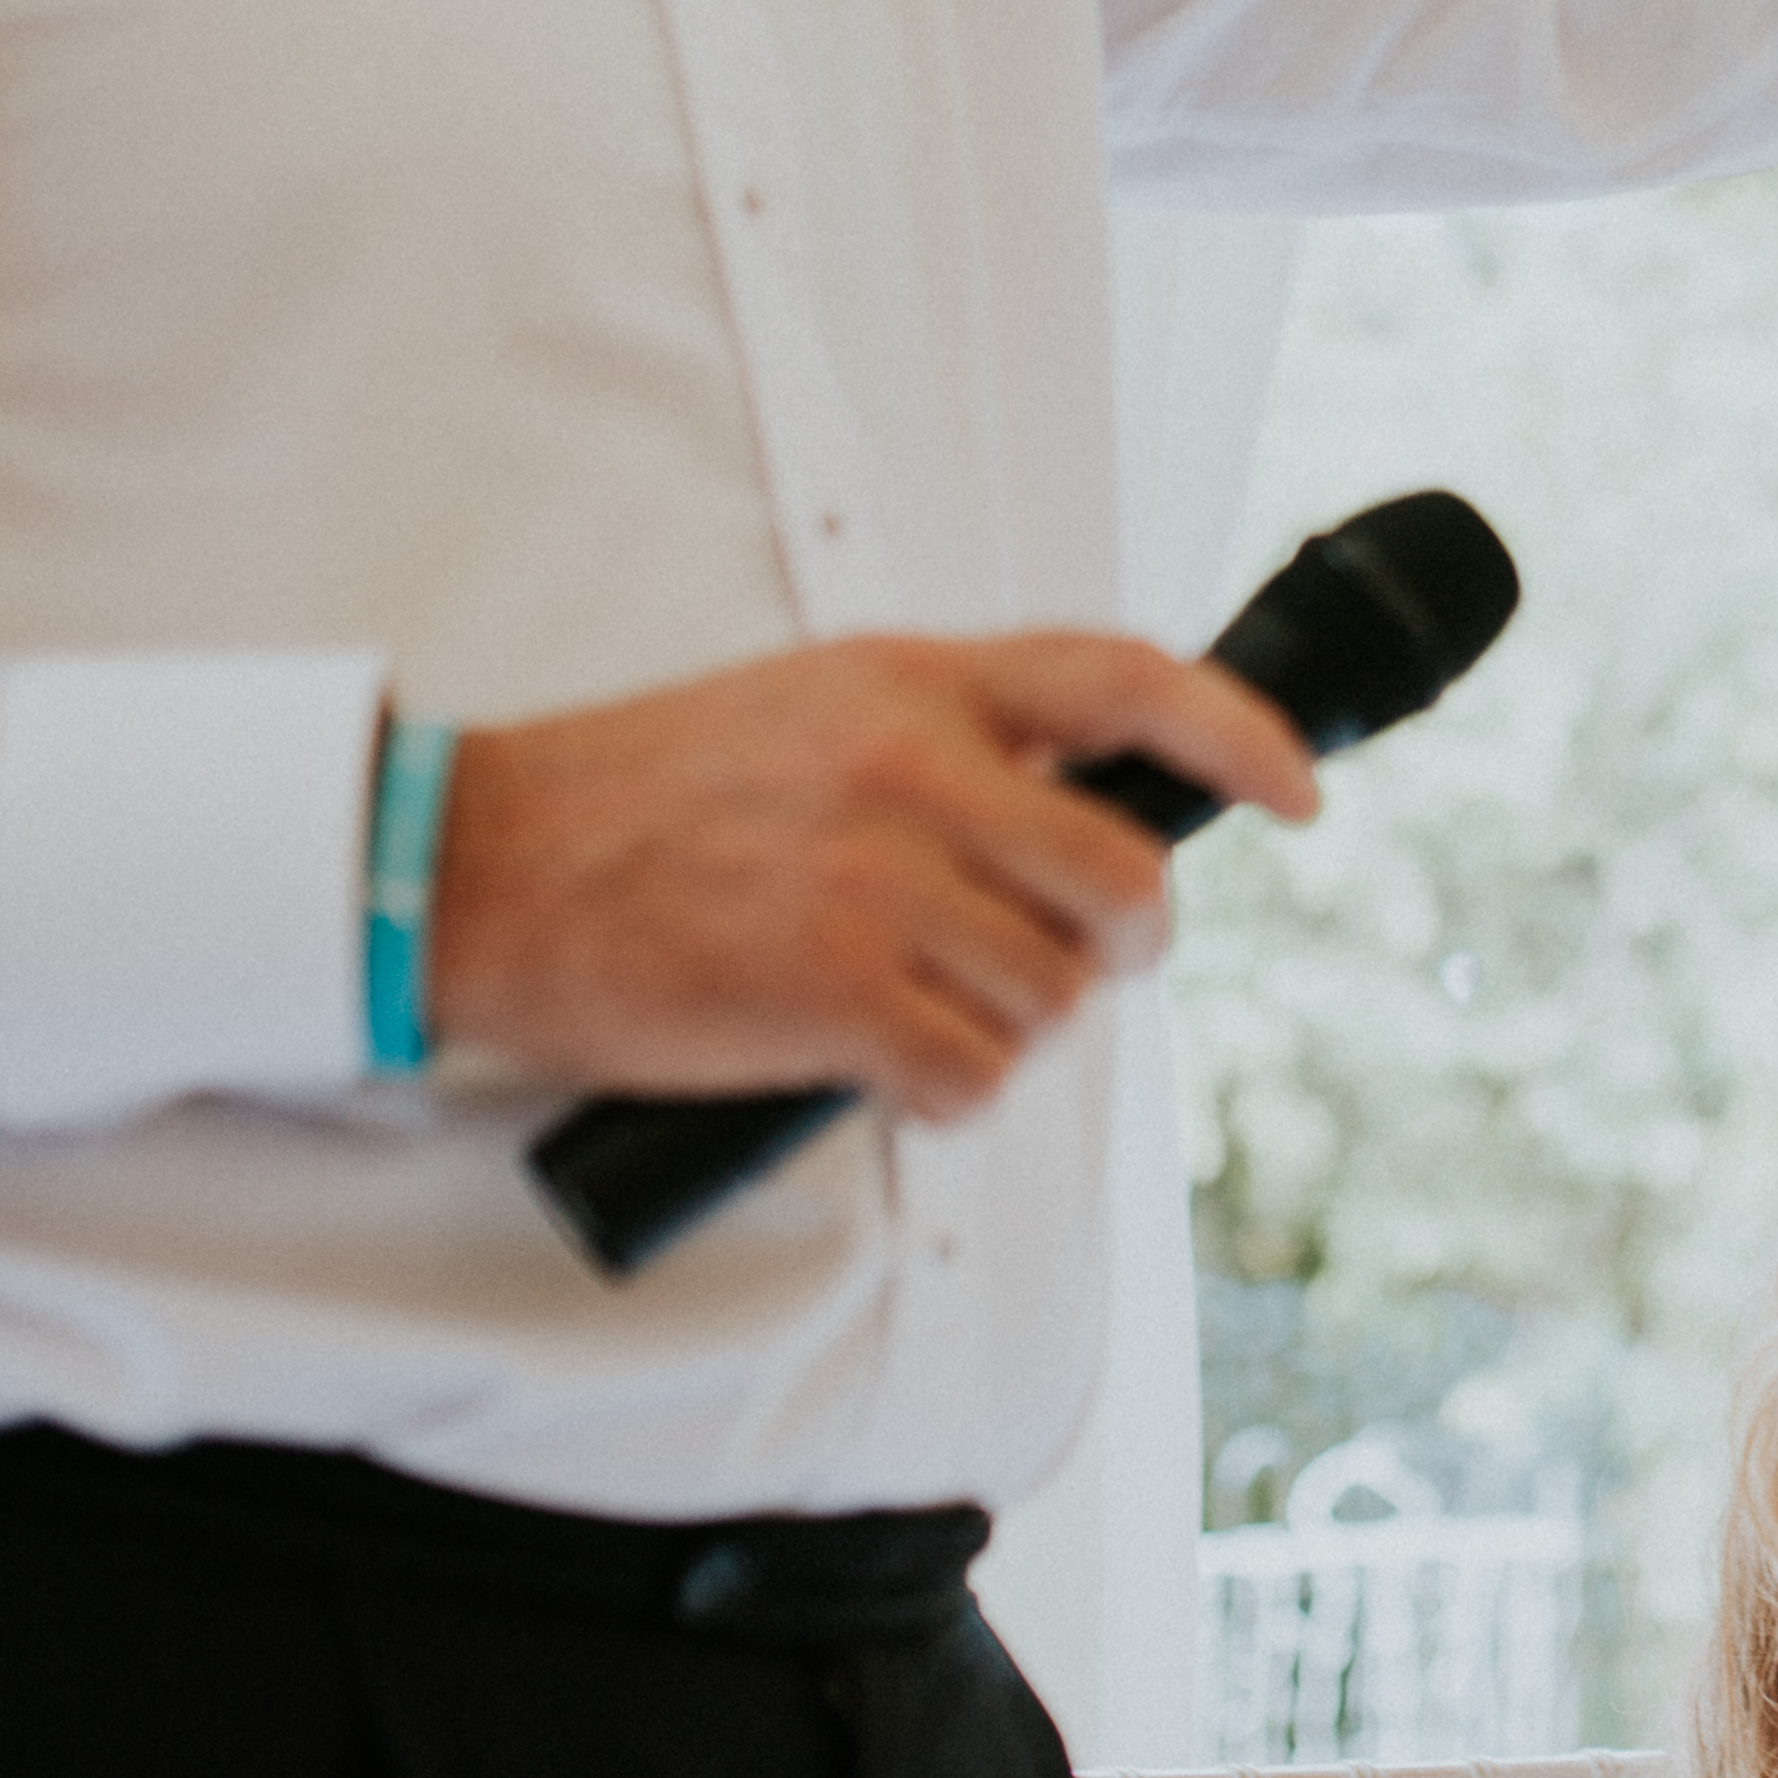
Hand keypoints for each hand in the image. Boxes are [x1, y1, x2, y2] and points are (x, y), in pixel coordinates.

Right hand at [423, 633, 1319, 1112]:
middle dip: (1114, 946)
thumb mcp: (812, 704)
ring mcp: (875, 881)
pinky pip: (974, 1077)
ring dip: (1005, 1028)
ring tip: (912, 1007)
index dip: (1243, 738)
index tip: (1302, 793)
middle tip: (1050, 964)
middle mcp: (912, 768)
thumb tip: (1081, 806)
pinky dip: (942, 1096)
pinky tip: (877, 1066)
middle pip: (1125, 880)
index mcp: (914, 681)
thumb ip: (948, 735)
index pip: (1132, 681)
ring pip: (1055, 996)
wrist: (476, 867)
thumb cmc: (641, 798)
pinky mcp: (830, 993)